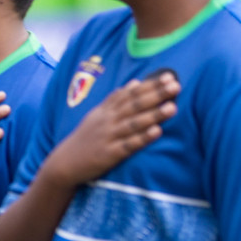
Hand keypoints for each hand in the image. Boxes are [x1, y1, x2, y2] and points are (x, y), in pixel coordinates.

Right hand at [42, 71, 179, 187]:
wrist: (64, 163)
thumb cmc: (85, 138)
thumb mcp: (97, 115)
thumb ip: (115, 99)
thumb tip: (135, 82)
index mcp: (106, 110)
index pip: (131, 93)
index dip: (150, 84)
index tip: (168, 76)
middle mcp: (108, 121)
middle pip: (134, 105)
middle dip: (156, 95)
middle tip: (176, 85)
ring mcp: (108, 137)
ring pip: (133, 123)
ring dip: (153, 115)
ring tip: (172, 107)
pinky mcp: (109, 154)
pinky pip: (128, 145)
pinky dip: (143, 138)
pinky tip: (157, 132)